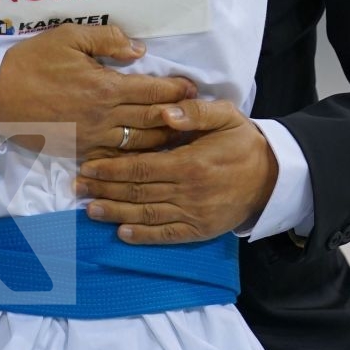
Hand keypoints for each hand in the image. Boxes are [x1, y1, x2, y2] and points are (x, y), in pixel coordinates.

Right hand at [0, 24, 197, 159]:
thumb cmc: (31, 62)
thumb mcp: (68, 37)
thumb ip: (107, 39)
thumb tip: (139, 50)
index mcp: (105, 86)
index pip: (152, 91)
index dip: (176, 90)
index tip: (193, 89)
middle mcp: (104, 116)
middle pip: (152, 119)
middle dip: (179, 116)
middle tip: (198, 114)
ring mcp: (93, 138)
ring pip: (140, 144)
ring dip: (163, 140)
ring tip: (181, 135)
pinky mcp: (80, 151)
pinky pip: (116, 159)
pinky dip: (135, 159)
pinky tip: (147, 156)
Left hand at [75, 99, 278, 243]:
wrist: (272, 177)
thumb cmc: (243, 142)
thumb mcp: (226, 116)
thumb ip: (195, 113)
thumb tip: (166, 112)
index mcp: (190, 163)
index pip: (141, 166)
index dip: (111, 167)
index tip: (87, 166)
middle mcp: (188, 192)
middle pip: (136, 191)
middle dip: (104, 189)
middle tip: (77, 187)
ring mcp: (193, 214)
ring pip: (146, 215)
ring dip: (115, 213)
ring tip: (89, 210)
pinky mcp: (199, 230)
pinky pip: (166, 235)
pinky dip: (143, 237)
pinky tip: (121, 233)